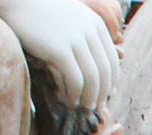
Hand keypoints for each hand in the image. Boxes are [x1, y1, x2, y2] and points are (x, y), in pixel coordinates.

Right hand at [0, 0, 119, 112]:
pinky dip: (76, 94)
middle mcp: (90, 31)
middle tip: (95, 107)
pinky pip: (75, 79)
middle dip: (102, 94)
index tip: (105, 95)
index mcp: (96, 24)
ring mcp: (75, 40)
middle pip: (106, 72)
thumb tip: (92, 58)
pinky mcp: (59, 50)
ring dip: (89, 98)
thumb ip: (84, 33)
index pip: (113, 61)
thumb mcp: (70, 16)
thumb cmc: (39, 9)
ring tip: (82, 107)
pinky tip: (70, 101)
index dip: (110, 82)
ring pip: (93, 79)